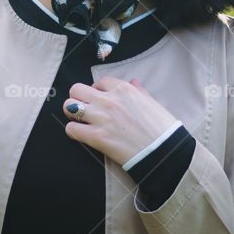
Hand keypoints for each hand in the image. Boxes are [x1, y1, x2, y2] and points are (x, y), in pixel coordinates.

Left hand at [62, 76, 180, 166]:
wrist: (164, 152)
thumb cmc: (162, 128)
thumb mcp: (151, 103)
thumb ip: (139, 91)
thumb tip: (133, 82)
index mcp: (124, 89)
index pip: (99, 82)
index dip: (97, 90)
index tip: (99, 98)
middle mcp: (109, 100)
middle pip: (77, 89)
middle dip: (78, 98)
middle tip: (84, 108)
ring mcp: (101, 118)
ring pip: (69, 107)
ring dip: (72, 114)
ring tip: (80, 120)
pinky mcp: (96, 137)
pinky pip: (71, 129)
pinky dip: (74, 132)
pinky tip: (82, 135)